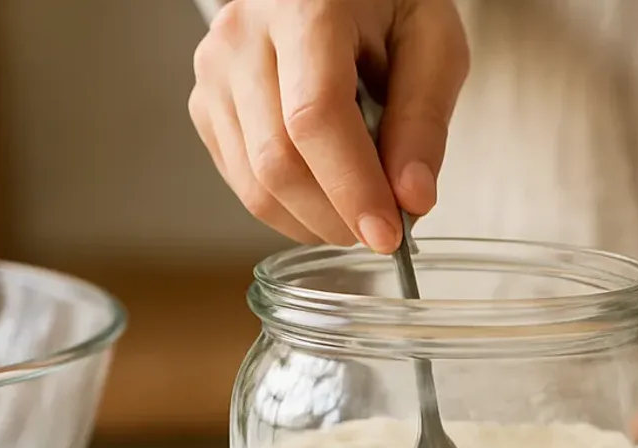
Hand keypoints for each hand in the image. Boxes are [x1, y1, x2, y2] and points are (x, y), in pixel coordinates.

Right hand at [189, 0, 468, 252]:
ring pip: (254, 183)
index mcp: (304, 7)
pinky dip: (290, 207)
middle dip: (336, 216)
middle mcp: (243, 37)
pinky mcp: (205, 105)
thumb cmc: (386, 2)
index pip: (315, 117)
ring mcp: (214, 73)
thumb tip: (412, 200)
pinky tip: (326, 191)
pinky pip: (242, 181)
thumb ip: (424, 121)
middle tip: (384, 230)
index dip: (352, 188)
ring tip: (360, 209)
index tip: (388, 234)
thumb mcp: (433, 43)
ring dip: (314, 220)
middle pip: (277, 161)